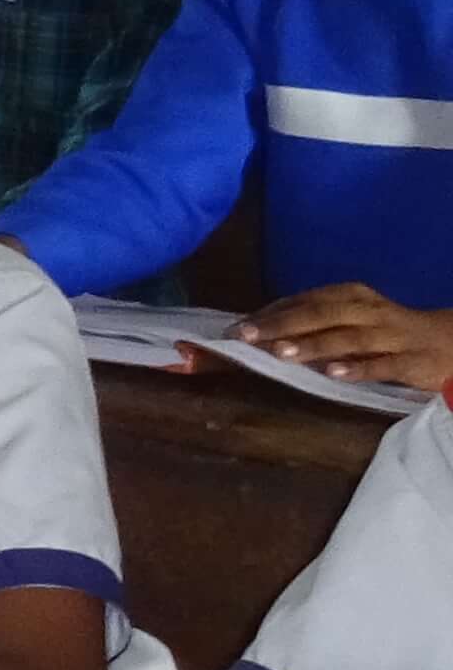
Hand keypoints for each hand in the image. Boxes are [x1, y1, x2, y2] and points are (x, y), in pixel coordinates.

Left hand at [233, 283, 452, 393]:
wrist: (450, 343)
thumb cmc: (388, 332)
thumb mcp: (352, 319)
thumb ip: (315, 324)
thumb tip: (263, 333)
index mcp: (350, 296)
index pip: (304, 301)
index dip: (270, 313)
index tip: (237, 327)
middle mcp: (368, 311)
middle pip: (321, 314)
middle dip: (282, 325)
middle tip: (247, 336)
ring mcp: (391, 335)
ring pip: (348, 338)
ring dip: (313, 345)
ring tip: (282, 353)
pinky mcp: (411, 361)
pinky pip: (382, 364)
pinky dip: (356, 368)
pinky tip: (332, 374)